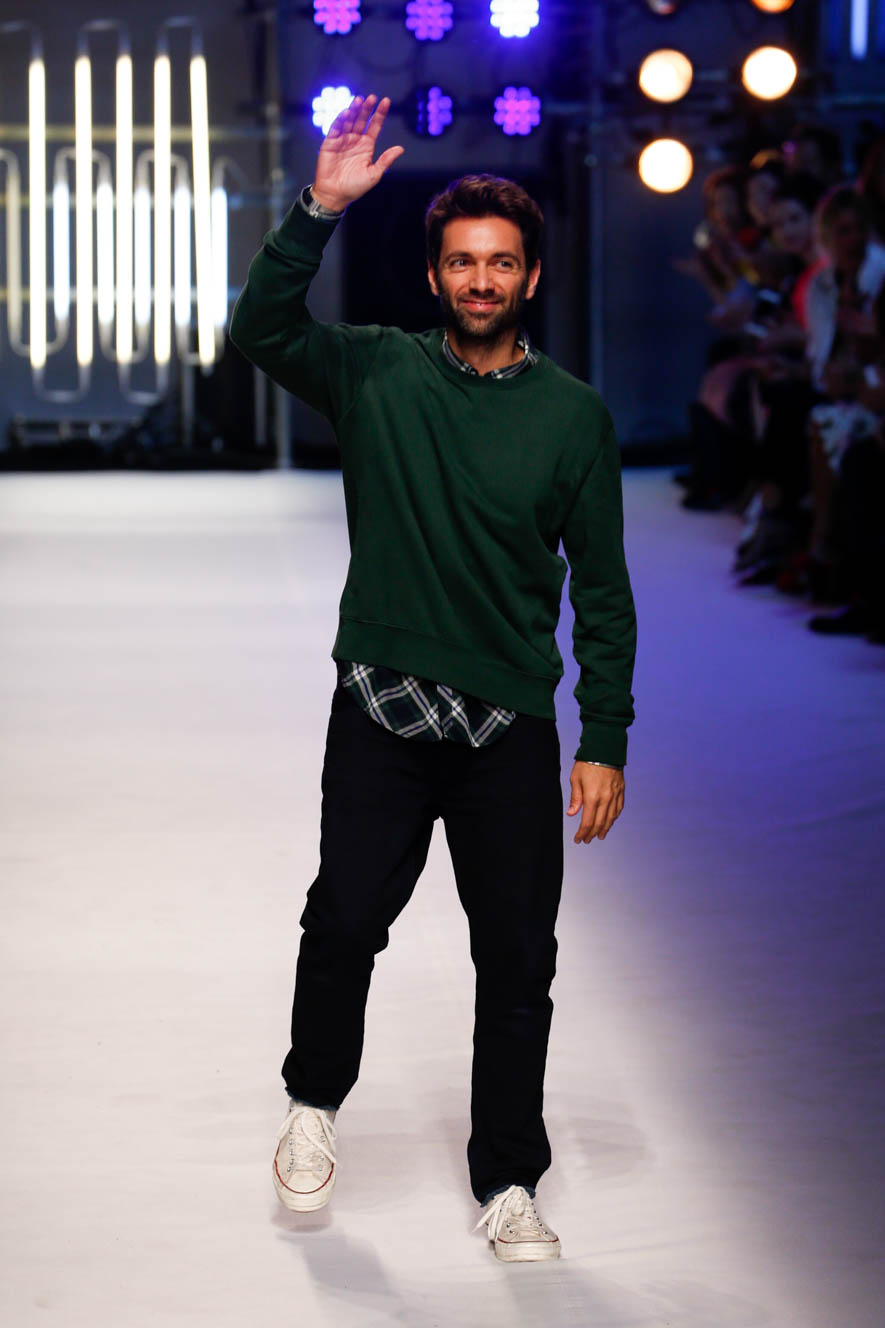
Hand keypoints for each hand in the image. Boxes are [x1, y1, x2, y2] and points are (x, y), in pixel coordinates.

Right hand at [312, 94, 403, 212]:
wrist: (335, 195)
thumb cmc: (354, 187)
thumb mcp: (373, 175)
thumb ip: (385, 161)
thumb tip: (400, 149)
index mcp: (366, 146)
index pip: (375, 126)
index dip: (380, 114)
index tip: (386, 102)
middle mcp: (355, 140)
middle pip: (362, 120)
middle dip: (367, 109)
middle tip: (372, 98)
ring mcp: (342, 140)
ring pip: (349, 121)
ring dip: (354, 110)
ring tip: (359, 100)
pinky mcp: (330, 142)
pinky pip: (335, 128)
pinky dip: (340, 120)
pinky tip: (346, 112)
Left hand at [566, 762, 624, 844]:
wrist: (604, 749)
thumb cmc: (587, 763)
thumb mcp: (575, 780)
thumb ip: (575, 799)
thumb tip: (572, 814)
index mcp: (592, 798)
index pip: (587, 822)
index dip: (582, 833)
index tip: (578, 839)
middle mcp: (605, 799)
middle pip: (600, 823)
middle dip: (592, 834)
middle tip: (587, 840)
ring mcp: (615, 796)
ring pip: (611, 818)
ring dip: (605, 829)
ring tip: (600, 836)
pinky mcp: (621, 791)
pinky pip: (618, 809)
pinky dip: (614, 818)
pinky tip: (610, 821)